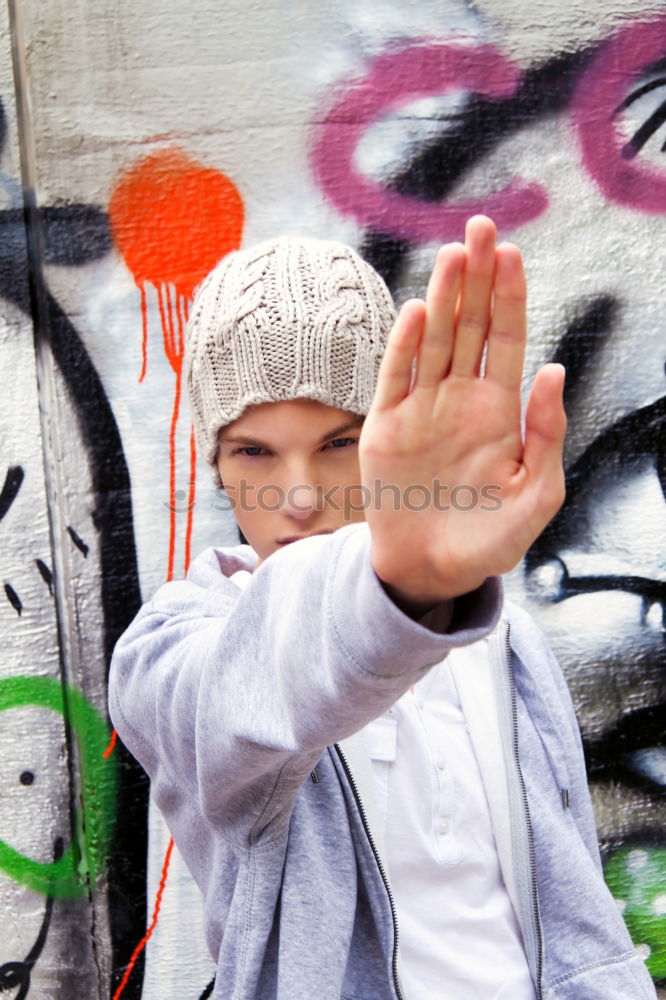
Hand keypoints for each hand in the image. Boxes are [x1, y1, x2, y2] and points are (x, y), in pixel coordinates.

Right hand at [359, 215, 565, 605]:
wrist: (430, 572)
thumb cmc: (488, 540)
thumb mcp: (536, 496)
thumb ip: (547, 436)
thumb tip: (554, 370)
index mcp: (499, 412)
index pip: (507, 341)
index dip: (510, 298)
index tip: (512, 254)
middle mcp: (459, 400)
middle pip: (471, 328)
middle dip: (477, 279)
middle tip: (481, 228)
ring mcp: (421, 410)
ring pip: (434, 341)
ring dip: (444, 298)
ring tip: (454, 253)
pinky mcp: (386, 427)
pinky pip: (396, 378)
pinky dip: (406, 345)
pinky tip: (421, 311)